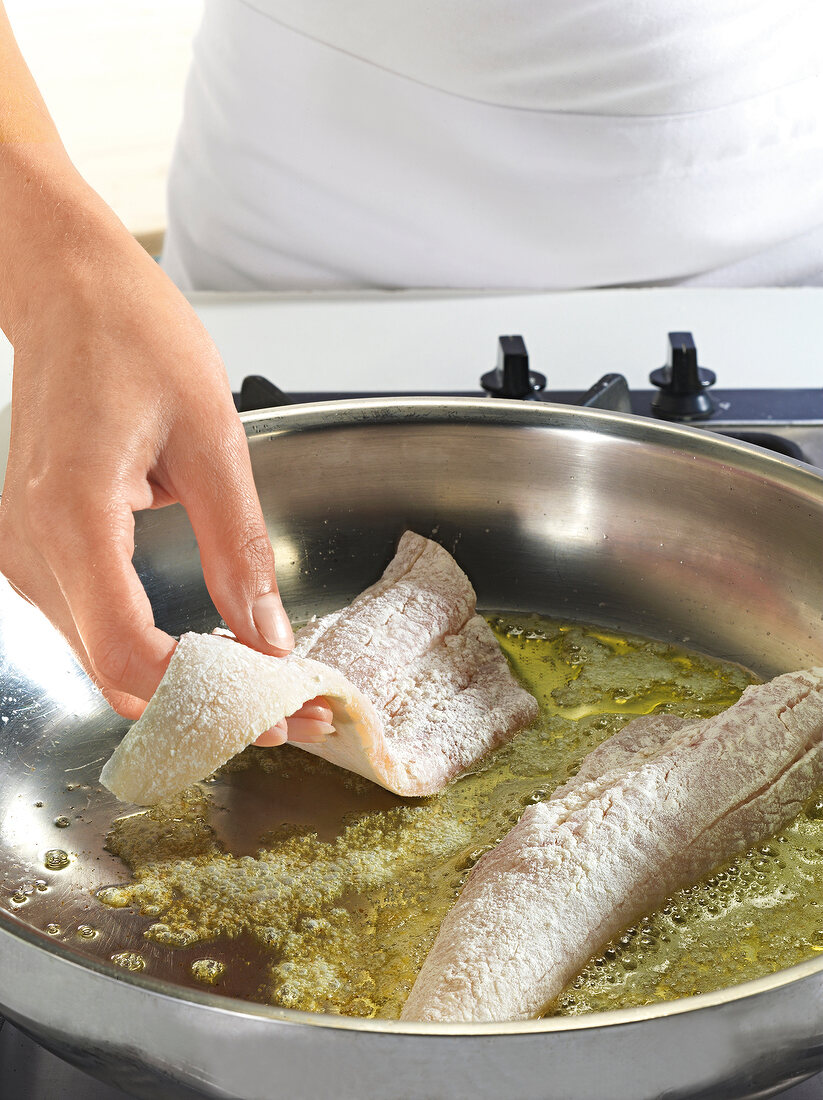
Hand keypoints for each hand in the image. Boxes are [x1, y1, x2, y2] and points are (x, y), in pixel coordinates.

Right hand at [0, 153, 328, 739]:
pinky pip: (94, 626)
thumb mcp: (213, 439)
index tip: (277, 706)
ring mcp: (25, 553)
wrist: (68, 291)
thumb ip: (240, 548)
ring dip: (184, 683)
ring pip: (102, 660)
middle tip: (289, 708)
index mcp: (74, 515)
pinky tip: (210, 647)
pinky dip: (154, 650)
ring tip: (267, 682)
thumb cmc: (134, 337)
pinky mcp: (38, 549)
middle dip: (206, 704)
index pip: (129, 652)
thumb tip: (268, 636)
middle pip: (115, 672)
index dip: (208, 696)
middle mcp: (32, 547)